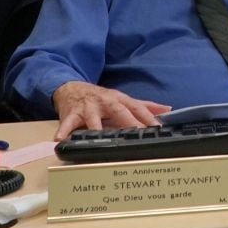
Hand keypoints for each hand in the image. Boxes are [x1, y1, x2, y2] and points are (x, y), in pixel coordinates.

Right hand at [51, 81, 171, 140]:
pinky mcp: (71, 113)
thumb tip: (167, 109)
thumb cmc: (100, 97)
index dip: (148, 118)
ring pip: (93, 119)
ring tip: (99, 138)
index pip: (137, 108)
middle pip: (119, 112)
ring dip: (95, 128)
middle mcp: (105, 102)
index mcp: (119, 100)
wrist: (71, 87)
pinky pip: (67, 123)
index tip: (158, 128)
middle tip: (137, 134)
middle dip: (129, 122)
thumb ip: (144, 106)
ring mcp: (88, 108)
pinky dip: (63, 131)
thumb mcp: (122, 99)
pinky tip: (60, 140)